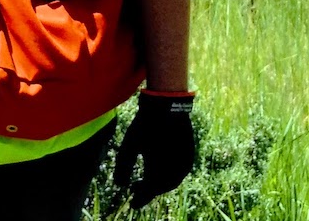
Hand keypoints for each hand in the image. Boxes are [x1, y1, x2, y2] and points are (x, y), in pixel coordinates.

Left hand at [113, 91, 195, 207]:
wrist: (167, 105)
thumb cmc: (145, 125)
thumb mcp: (129, 145)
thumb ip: (123, 167)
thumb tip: (119, 185)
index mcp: (159, 170)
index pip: (148, 192)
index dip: (140, 199)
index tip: (132, 203)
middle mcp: (174, 171)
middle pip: (160, 188)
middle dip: (149, 190)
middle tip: (137, 188)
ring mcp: (184, 163)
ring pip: (171, 181)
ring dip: (159, 183)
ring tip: (147, 178)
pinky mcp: (190, 155)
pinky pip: (179, 172)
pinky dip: (169, 175)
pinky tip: (160, 168)